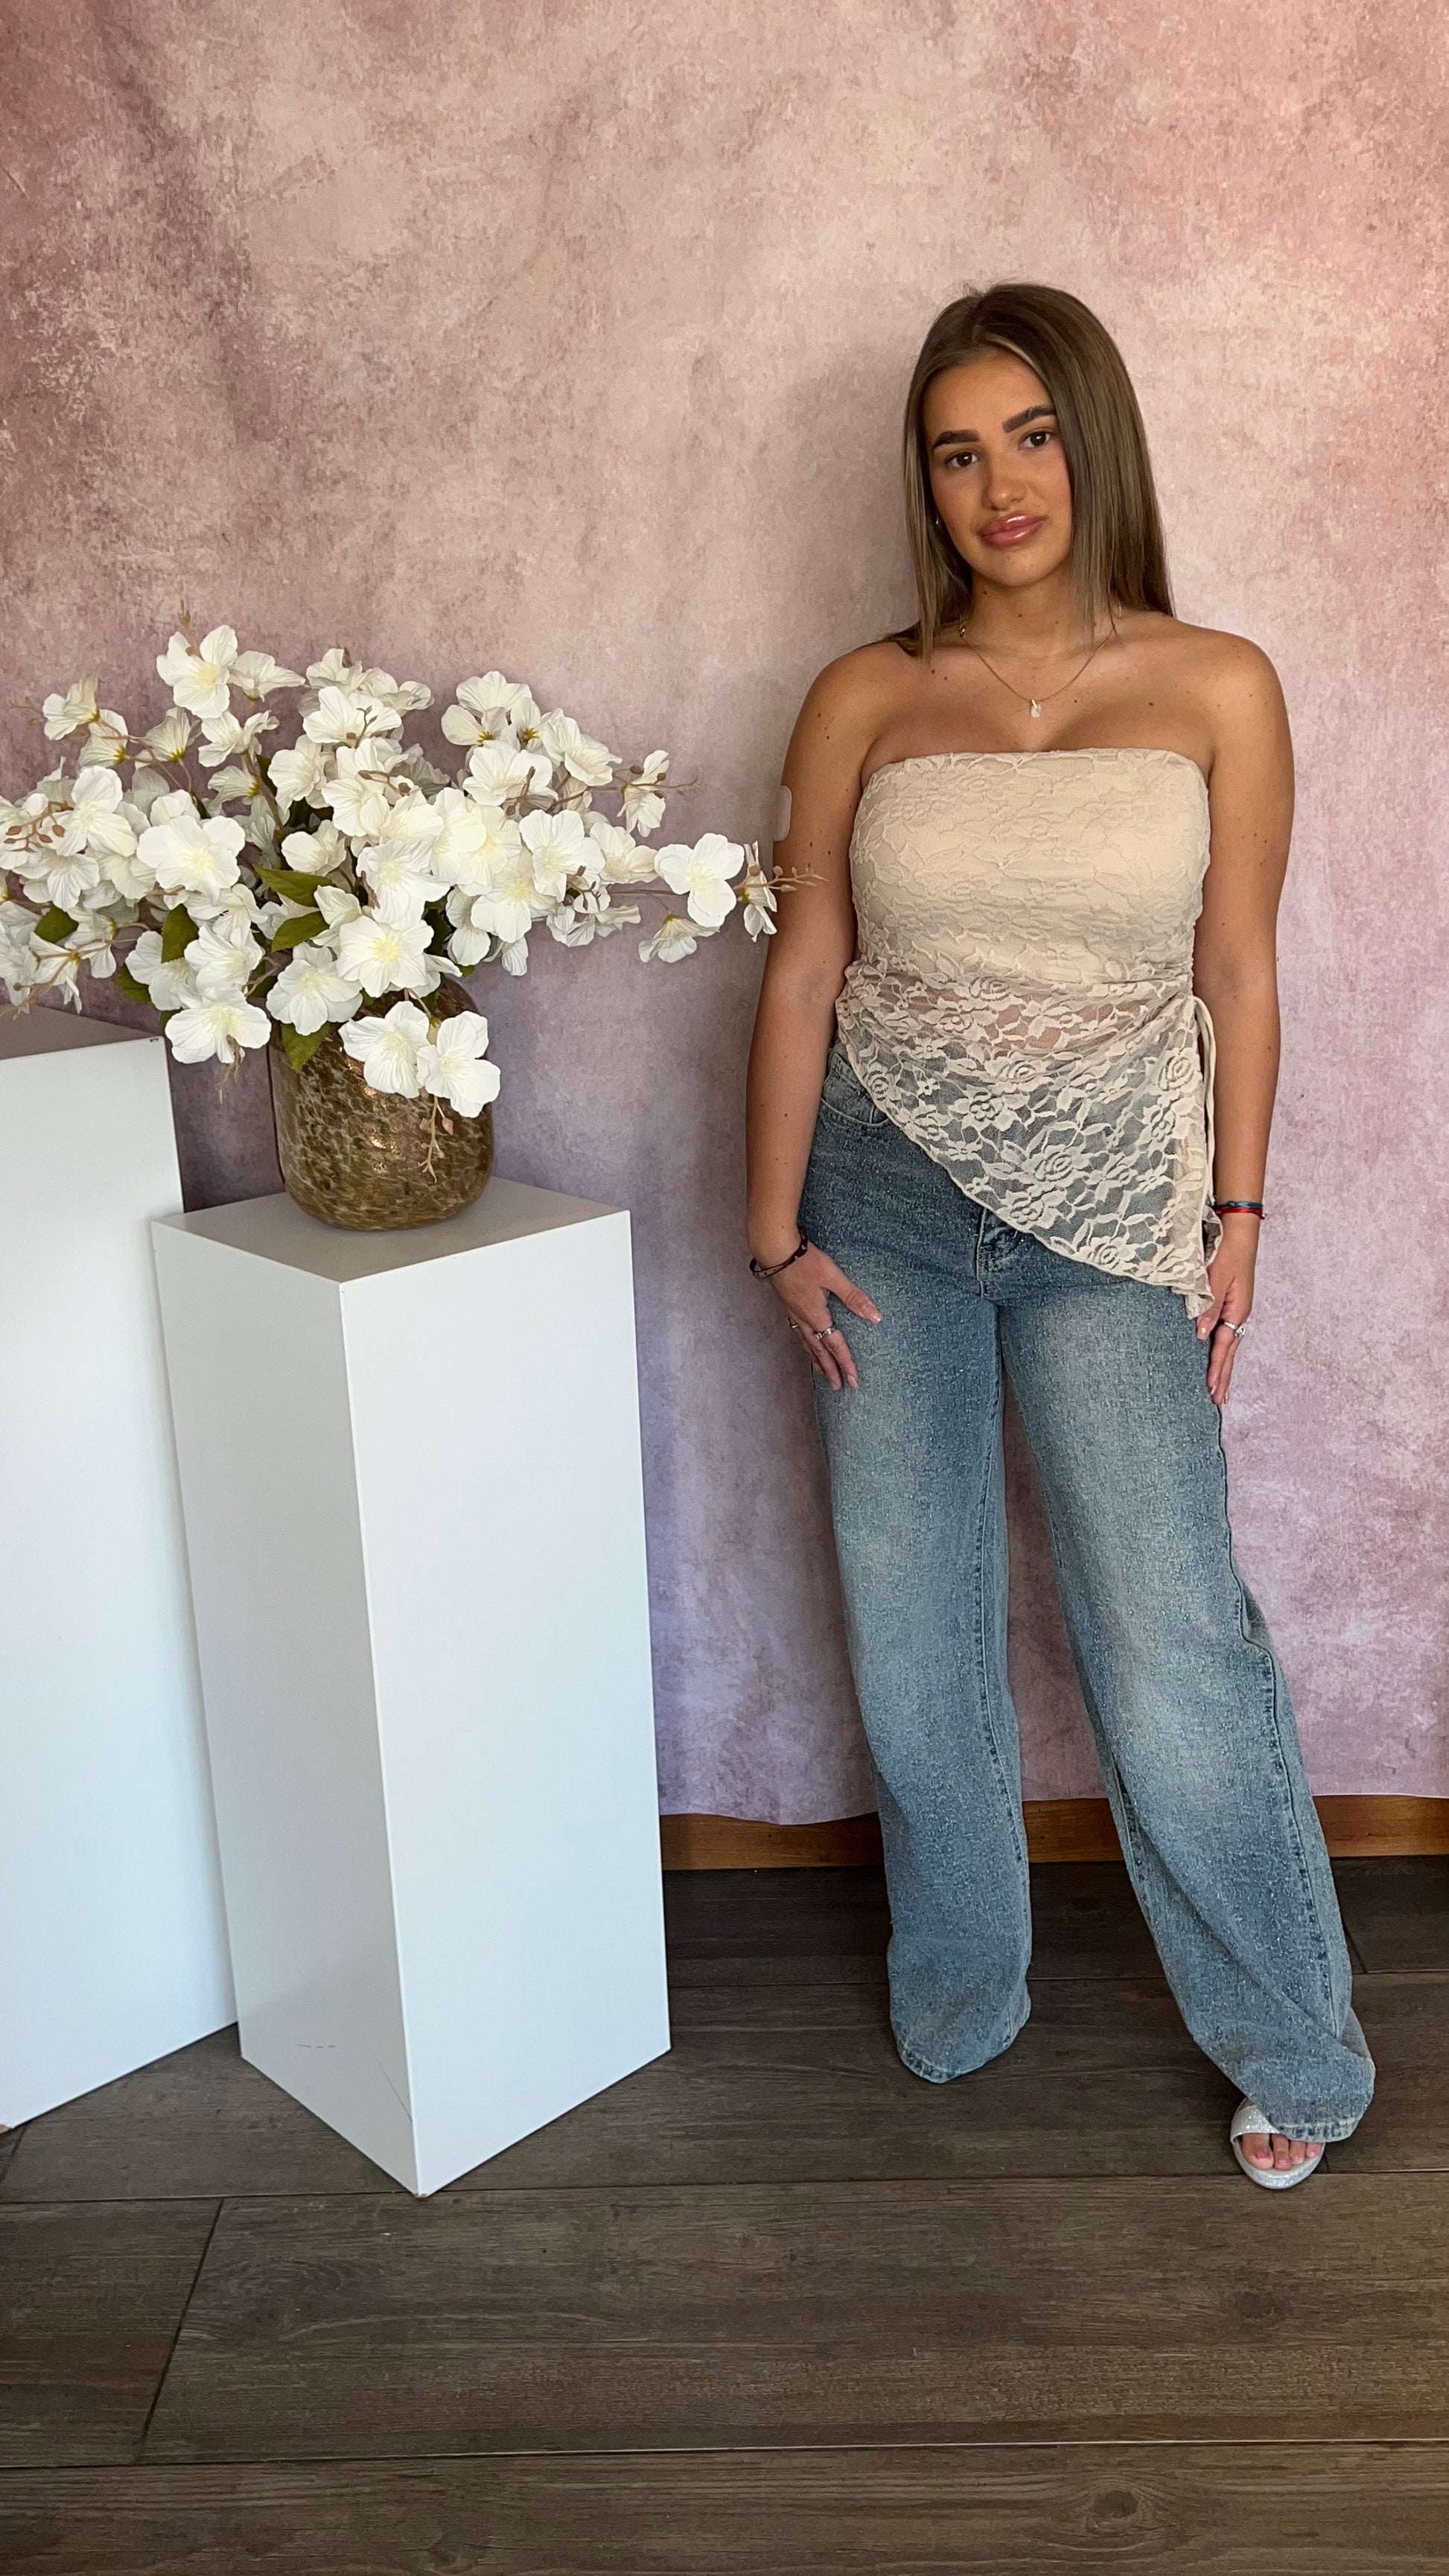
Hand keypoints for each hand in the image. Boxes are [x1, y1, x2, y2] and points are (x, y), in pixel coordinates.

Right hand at [769, 1242, 881, 1389]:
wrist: (775, 1251)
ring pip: (806, 1344)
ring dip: (816, 1361)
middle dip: (830, 1370)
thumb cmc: (804, 1262)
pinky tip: (805, 1344)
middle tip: (838, 1387)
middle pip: (819, 1351)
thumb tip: (875, 1317)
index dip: (845, 1364)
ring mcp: (793, 1314)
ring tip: (822, 1373)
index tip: (853, 1381)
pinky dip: (805, 1345)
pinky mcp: (788, 1306)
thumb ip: (853, 1297)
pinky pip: (798, 1334)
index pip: (835, 1346)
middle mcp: (803, 1320)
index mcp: (816, 1316)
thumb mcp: (833, 1277)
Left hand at [1196, 1212, 1258, 1405]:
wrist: (1239, 1232)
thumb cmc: (1226, 1252)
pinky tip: (1220, 1358)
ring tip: (1220, 1388)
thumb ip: (1208, 1307)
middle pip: (1230, 1352)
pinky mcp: (1233, 1304)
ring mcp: (1237, 1310)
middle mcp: (1239, 1314)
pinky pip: (1228, 1334)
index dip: (1216, 1369)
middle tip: (1218, 1400)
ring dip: (1224, 1367)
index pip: (1223, 1347)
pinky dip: (1224, 1351)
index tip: (1212, 1389)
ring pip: (1230, 1345)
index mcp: (1237, 1310)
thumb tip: (1202, 1335)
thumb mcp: (1214, 1279)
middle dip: (1224, 1377)